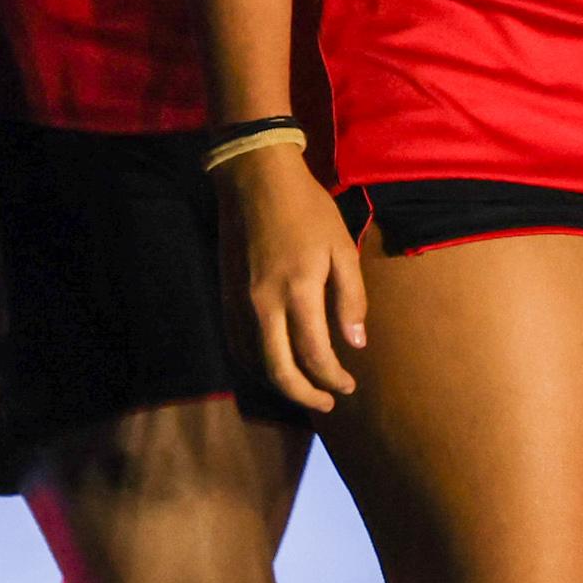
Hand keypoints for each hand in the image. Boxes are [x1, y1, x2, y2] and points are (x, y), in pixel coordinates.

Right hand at [225, 144, 363, 412]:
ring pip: (255, 363)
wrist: (253, 179)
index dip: (333, 378)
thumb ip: (351, 297)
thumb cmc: (306, 209)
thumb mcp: (341, 247)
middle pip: (279, 370)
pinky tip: (275, 366)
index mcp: (298, 289)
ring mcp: (240, 303)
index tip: (349, 386)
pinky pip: (239, 345)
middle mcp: (264, 304)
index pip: (315, 353)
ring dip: (281, 383)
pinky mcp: (227, 298)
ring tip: (306, 388)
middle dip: (305, 395)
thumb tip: (355, 344)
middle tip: (328, 403)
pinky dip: (257, 366)